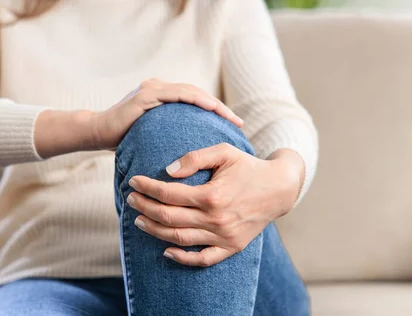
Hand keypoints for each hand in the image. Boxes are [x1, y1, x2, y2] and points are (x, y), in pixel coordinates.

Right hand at [89, 78, 242, 149]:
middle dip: (220, 108)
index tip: (234, 126)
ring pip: (191, 92)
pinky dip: (194, 99)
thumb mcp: (153, 138)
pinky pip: (176, 94)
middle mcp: (160, 88)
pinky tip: (210, 107)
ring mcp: (153, 89)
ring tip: (229, 117)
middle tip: (238, 123)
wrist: (97, 133)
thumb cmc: (124, 139)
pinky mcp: (146, 95)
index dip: (216, 111)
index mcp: (164, 97)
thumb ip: (170, 138)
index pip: (196, 101)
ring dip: (213, 103)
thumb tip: (192, 158)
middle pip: (198, 95)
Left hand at [126, 144, 302, 266]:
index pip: (168, 194)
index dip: (147, 187)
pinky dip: (183, 258)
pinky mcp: (231, 247)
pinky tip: (166, 250)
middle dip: (145, 207)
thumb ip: (194, 157)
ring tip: (139, 220)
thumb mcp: (224, 152)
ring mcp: (224, 236)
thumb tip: (167, 171)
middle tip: (131, 199)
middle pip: (169, 217)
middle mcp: (216, 219)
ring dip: (155, 230)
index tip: (134, 181)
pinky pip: (203, 259)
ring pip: (179, 238)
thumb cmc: (248, 166)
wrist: (279, 188)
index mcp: (212, 195)